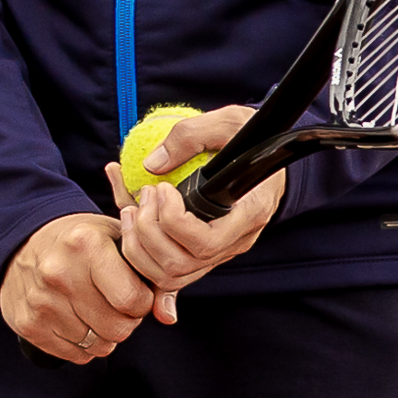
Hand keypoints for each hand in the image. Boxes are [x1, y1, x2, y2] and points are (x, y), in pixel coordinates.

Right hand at [0, 214, 166, 364]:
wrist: (22, 242)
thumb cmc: (80, 243)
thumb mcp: (117, 240)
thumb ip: (150, 277)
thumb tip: (168, 316)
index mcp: (85, 245)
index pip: (132, 300)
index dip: (143, 303)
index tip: (136, 294)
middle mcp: (58, 273)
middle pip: (117, 328)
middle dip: (126, 321)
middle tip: (115, 305)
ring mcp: (41, 301)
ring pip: (98, 346)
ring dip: (103, 334)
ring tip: (93, 310)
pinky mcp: (27, 324)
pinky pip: (74, 355)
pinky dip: (83, 344)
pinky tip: (76, 320)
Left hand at [112, 105, 288, 294]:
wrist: (266, 154)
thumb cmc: (252, 138)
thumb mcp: (229, 122)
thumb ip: (191, 136)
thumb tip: (151, 164)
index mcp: (249, 214)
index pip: (206, 242)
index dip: (173, 220)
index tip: (163, 187)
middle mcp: (234, 241)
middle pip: (182, 264)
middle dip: (149, 231)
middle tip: (144, 193)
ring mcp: (218, 252)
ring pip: (171, 276)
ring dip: (139, 246)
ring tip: (132, 207)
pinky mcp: (201, 254)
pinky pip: (168, 274)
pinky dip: (142, 257)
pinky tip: (132, 227)